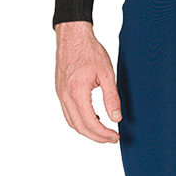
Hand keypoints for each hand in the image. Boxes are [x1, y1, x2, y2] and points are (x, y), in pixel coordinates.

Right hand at [54, 21, 121, 144]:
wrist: (72, 36)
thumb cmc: (90, 51)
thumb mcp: (107, 74)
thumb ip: (112, 98)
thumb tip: (115, 119)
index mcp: (77, 92)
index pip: (90, 123)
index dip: (104, 134)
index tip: (115, 136)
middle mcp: (65, 96)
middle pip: (79, 127)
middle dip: (96, 136)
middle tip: (111, 139)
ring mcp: (60, 94)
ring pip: (71, 123)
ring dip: (86, 131)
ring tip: (102, 132)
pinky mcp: (59, 91)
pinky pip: (67, 113)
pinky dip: (79, 121)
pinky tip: (91, 118)